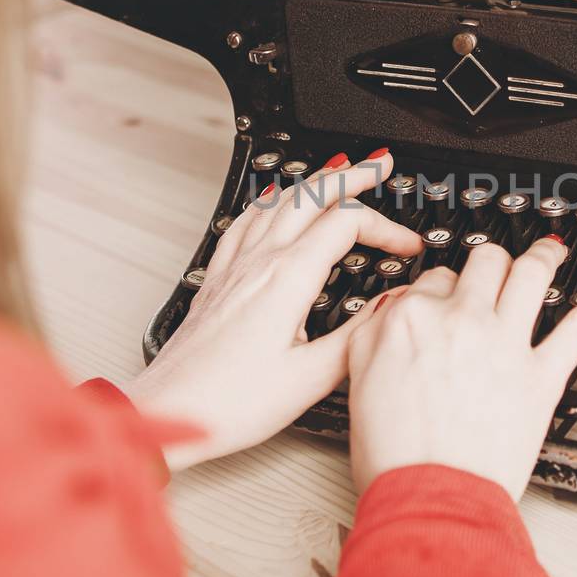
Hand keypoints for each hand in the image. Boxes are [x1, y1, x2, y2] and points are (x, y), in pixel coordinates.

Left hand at [122, 151, 421, 470]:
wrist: (168, 414)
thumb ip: (359, 336)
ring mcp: (234, 267)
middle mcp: (258, 263)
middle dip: (352, 174)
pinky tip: (271, 200)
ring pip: (277, 201)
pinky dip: (269, 200)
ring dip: (313, 179)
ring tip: (337, 169)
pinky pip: (244, 221)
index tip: (408, 247)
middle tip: (381, 163)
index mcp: (287, 279)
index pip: (347, 225)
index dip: (387, 228)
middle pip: (310, 195)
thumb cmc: (228, 403)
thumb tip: (393, 306)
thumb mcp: (311, 378)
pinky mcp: (217, 280)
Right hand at [344, 237, 576, 500]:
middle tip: (498, 264)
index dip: (442, 289)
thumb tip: (389, 315)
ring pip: (530, 274)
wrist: (431, 496)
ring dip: (545, 256)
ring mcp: (505, 344)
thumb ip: (372, 336)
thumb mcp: (357, 381)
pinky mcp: (542, 375)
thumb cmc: (395, 456)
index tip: (450, 297)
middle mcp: (460, 320)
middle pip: (483, 263)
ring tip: (553, 249)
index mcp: (411, 319)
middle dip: (491, 261)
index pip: (432, 280)